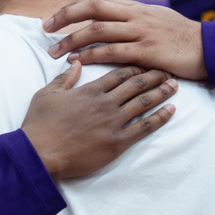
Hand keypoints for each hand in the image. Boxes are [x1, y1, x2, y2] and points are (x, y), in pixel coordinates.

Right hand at [21, 62, 176, 178]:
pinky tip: (172, 111)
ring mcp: (113, 123)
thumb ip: (64, 78)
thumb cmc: (40, 124)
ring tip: (175, 85)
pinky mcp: (117, 143)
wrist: (39, 153)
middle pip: (136, 84)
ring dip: (161, 92)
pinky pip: (144, 127)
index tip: (147, 62)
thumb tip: (75, 64)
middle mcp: (105, 103)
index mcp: (90, 90)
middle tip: (168, 70)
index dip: (136, 66)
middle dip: (155, 75)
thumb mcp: (47, 94)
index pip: (119, 73)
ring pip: (143, 102)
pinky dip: (160, 118)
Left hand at [44, 0, 207, 78]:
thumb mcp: (159, 22)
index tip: (55, 19)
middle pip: (93, 7)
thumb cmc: (185, 40)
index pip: (100, 0)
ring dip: (72, 40)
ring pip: (99, 29)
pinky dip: (92, 55)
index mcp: (138, 8)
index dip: (74, 7)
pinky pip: (113, 51)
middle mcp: (137, 15)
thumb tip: (115, 24)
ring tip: (55, 52)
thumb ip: (136, 22)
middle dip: (66, 16)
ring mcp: (142, 32)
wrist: (213, 49)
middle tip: (45, 29)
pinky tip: (78, 62)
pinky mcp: (148, 50)